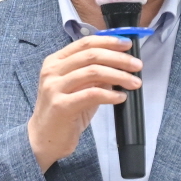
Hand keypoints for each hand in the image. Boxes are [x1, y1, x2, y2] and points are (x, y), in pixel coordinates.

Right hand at [27, 36, 141, 171]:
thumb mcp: (77, 88)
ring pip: (94, 72)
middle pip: (92, 55)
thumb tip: (120, 64)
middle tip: (137, 65)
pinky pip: (92, 94)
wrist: (43, 139)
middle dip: (119, 58)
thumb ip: (93, 74)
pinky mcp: (61, 105)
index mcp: (55, 61)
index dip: (109, 41)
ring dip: (119, 76)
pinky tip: (121, 97)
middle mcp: (52, 71)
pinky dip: (111, 94)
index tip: (128, 45)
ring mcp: (54, 88)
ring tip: (135, 83)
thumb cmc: (63, 113)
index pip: (85, 43)